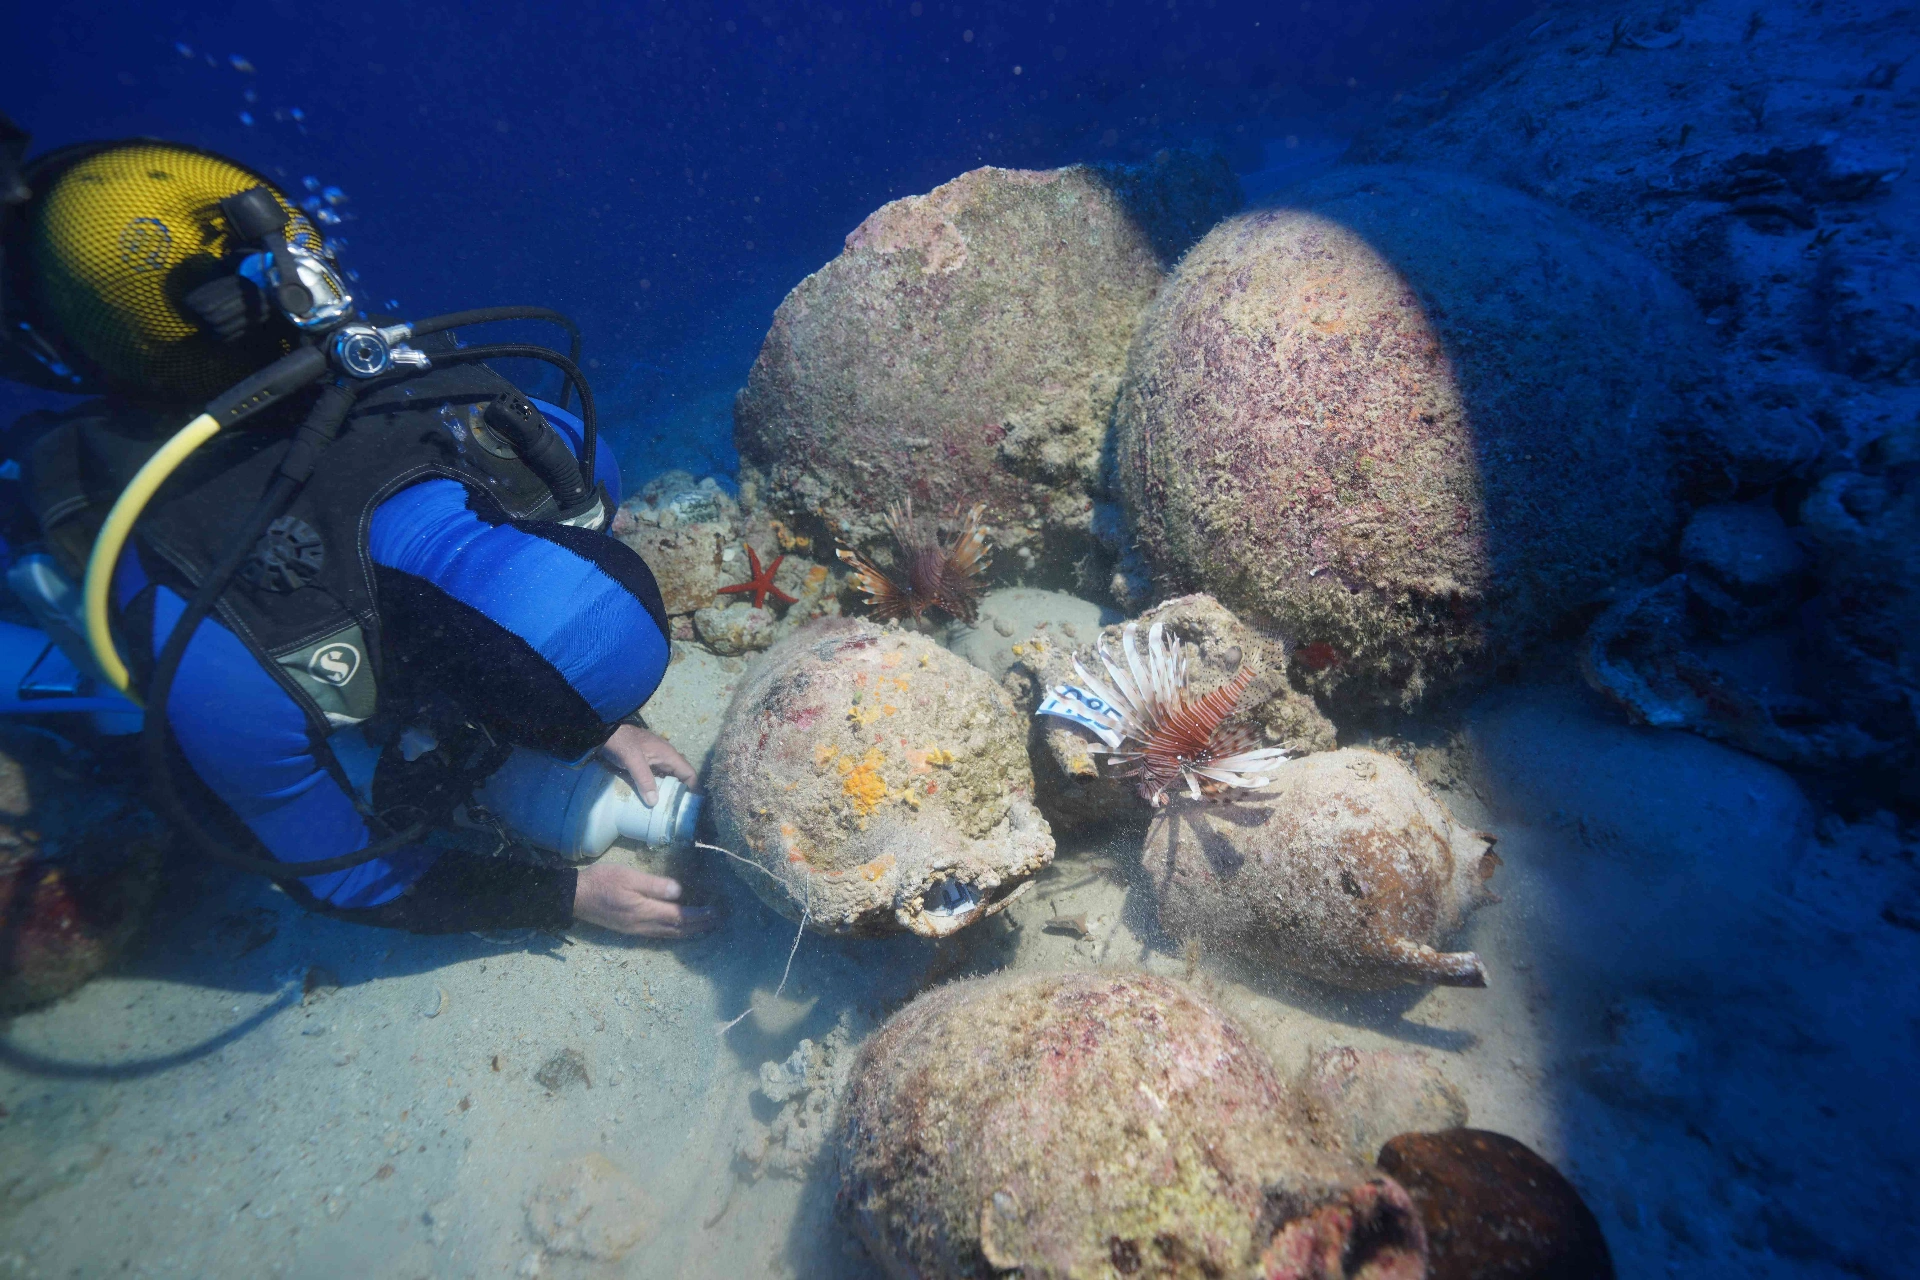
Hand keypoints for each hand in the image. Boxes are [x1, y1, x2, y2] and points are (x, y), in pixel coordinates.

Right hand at [573, 863, 715, 936]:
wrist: (575, 897)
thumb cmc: (601, 882)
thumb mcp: (628, 877)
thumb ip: (654, 885)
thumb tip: (679, 892)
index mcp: (644, 911)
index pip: (679, 916)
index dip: (699, 916)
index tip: (715, 911)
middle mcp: (643, 925)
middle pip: (677, 929)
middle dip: (699, 926)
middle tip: (718, 922)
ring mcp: (636, 930)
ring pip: (669, 935)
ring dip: (689, 932)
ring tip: (705, 928)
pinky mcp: (630, 930)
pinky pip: (659, 935)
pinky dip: (675, 934)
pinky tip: (679, 931)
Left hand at [598, 723, 696, 805]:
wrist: (604, 732)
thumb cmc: (621, 742)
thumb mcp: (633, 760)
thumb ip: (644, 780)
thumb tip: (654, 802)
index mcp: (668, 754)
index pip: (689, 773)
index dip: (692, 788)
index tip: (688, 806)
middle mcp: (665, 757)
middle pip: (679, 778)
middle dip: (679, 793)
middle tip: (675, 811)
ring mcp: (655, 760)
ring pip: (667, 779)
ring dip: (666, 792)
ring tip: (664, 809)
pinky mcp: (645, 763)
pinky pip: (656, 777)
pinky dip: (655, 788)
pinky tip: (650, 798)